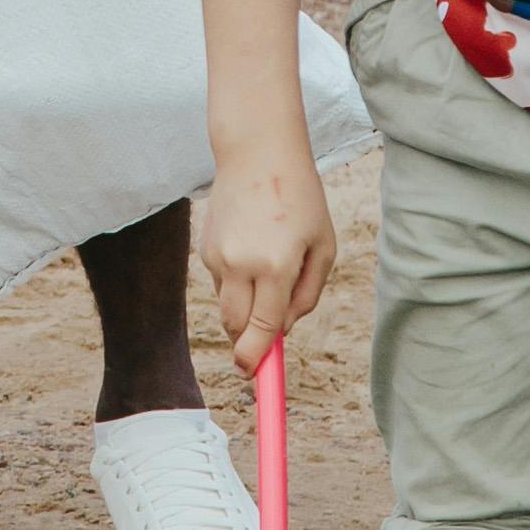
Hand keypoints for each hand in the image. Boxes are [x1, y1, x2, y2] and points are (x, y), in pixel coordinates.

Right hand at [203, 141, 336, 362]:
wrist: (257, 153)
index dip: (257, 359)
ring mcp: (218, 257)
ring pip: (227, 306)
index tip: (253, 376)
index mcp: (276, 266)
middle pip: (236, 327)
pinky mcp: (205, 249)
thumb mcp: (323, 246)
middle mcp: (242, 265)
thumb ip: (307, 294)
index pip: (262, 327)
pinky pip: (221, 283)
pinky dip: (236, 282)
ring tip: (268, 268)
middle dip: (247, 341)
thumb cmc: (300, 198)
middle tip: (262, 345)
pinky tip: (251, 250)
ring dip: (245, 307)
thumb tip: (284, 328)